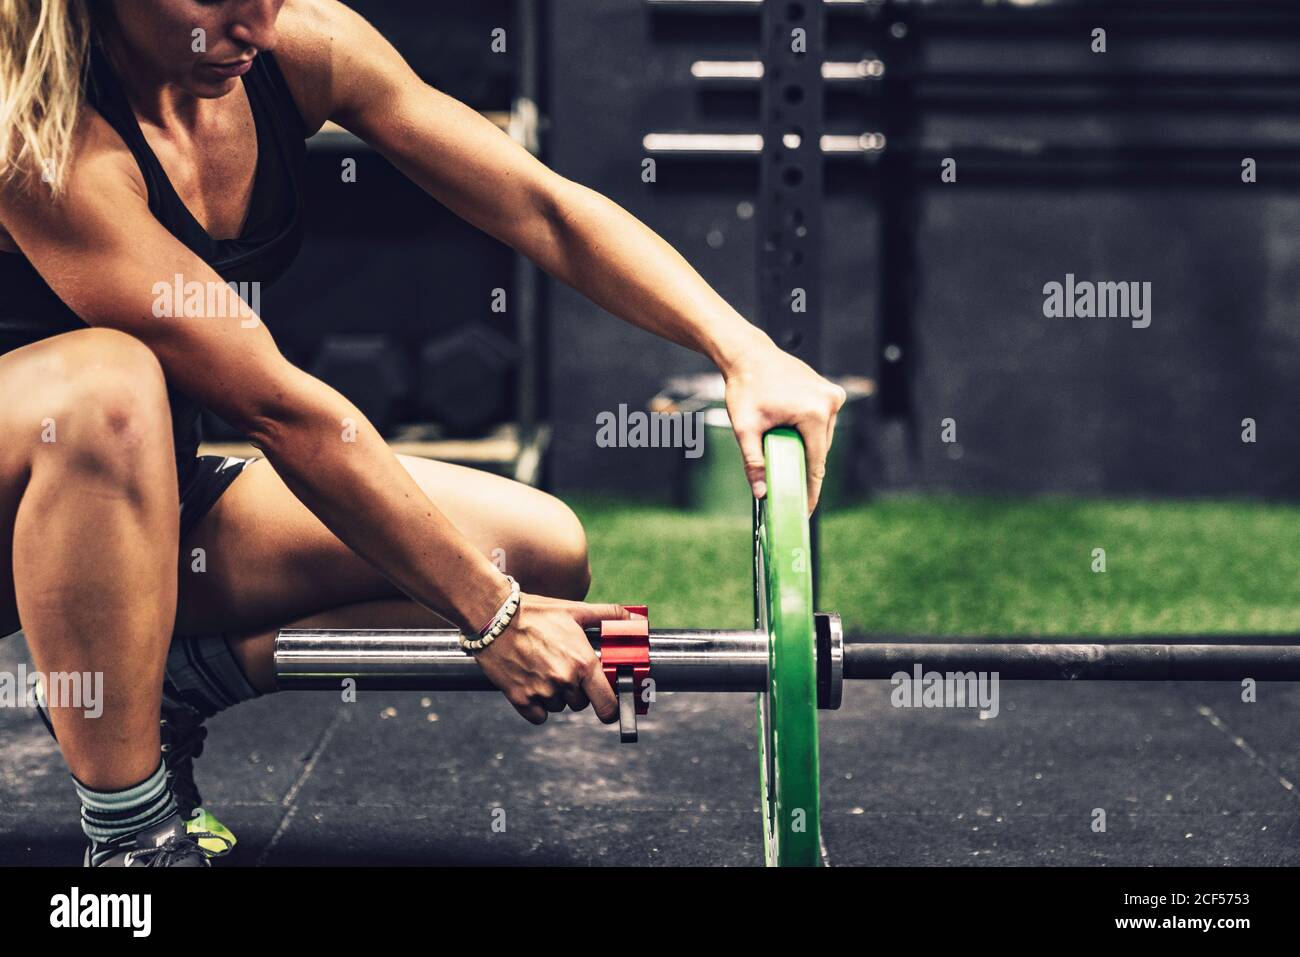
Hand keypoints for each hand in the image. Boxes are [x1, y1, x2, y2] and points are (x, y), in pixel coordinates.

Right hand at [472, 594, 633, 724]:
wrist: (493, 616)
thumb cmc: (536, 612)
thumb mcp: (575, 610)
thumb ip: (609, 616)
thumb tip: (638, 620)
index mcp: (582, 662)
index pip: (607, 705)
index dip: (611, 709)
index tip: (609, 705)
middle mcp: (564, 681)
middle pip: (582, 704)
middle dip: (578, 690)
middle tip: (565, 668)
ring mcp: (541, 692)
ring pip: (559, 708)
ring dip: (556, 696)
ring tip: (544, 669)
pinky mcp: (520, 699)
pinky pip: (538, 716)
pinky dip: (537, 706)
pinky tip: (531, 683)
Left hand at [724, 341, 846, 512]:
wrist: (748, 354)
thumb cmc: (746, 387)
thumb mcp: (745, 428)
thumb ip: (753, 462)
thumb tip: (761, 493)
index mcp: (814, 413)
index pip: (817, 463)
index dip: (810, 489)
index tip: (805, 509)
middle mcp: (829, 403)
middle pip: (820, 450)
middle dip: (803, 465)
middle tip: (785, 482)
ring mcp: (833, 395)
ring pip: (822, 437)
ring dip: (806, 446)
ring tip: (783, 447)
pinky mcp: (830, 391)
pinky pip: (822, 422)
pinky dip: (808, 431)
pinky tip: (789, 430)